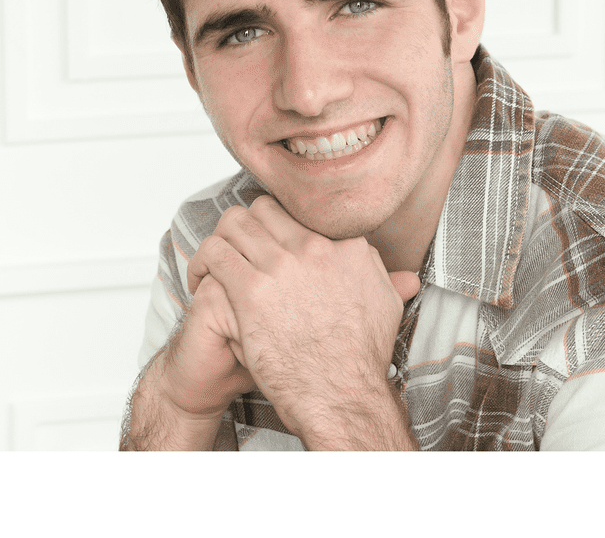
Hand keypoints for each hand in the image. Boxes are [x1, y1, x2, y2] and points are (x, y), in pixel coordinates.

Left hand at [185, 195, 418, 445]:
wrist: (342, 394)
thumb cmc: (360, 360)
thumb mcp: (387, 308)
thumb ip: (388, 282)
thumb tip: (402, 276)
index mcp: (346, 247)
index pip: (302, 215)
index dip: (281, 230)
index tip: (271, 246)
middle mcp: (314, 248)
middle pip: (265, 209)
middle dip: (246, 226)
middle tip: (237, 249)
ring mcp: (282, 266)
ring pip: (234, 223)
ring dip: (221, 239)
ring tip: (214, 263)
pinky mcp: (252, 290)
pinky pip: (215, 254)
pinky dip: (203, 263)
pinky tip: (203, 279)